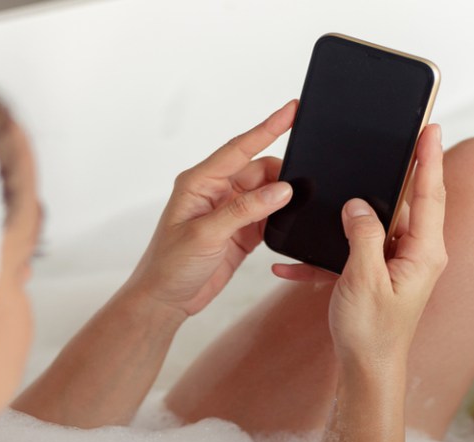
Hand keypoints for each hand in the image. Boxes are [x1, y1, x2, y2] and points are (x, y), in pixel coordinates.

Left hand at [128, 100, 296, 316]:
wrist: (166, 300)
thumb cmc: (170, 265)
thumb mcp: (206, 234)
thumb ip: (245, 210)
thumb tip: (281, 190)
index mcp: (200, 182)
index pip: (240, 148)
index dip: (267, 127)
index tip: (291, 109)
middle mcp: (216, 192)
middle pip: (259, 171)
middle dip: (283, 174)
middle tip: (306, 181)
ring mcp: (229, 212)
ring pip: (266, 194)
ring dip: (282, 199)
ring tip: (301, 203)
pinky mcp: (241, 232)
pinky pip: (268, 217)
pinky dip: (280, 218)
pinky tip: (290, 221)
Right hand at [274, 124, 446, 365]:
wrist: (366, 369)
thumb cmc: (372, 331)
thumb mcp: (364, 278)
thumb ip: (364, 235)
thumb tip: (358, 204)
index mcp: (424, 252)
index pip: (430, 194)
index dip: (430, 159)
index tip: (430, 127)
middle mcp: (416, 254)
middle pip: (406, 203)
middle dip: (392, 175)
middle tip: (388, 143)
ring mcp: (398, 263)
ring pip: (375, 225)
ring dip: (348, 220)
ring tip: (330, 202)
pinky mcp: (378, 273)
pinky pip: (355, 251)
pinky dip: (329, 254)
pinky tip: (295, 264)